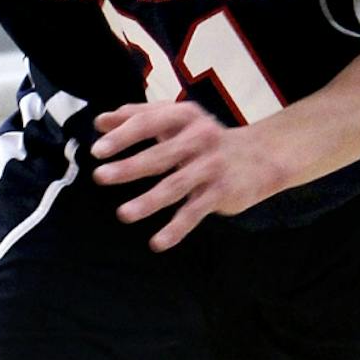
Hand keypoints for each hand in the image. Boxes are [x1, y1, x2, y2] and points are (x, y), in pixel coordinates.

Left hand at [92, 100, 284, 249]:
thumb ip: (139, 116)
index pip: (149, 123)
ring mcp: (211, 167)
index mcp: (185, 116)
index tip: (98, 151)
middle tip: (100, 177)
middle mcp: (200, 138)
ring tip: (124, 214)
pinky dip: (176, 229)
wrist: (261, 156)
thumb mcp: (178, 119)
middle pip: (160, 155)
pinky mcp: (221, 192)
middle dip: (129, 167)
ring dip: (148, 201)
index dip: (122, 136)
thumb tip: (100, 122)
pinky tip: (157, 243)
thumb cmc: (206, 138)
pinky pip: (194, 213)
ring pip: (175, 186)